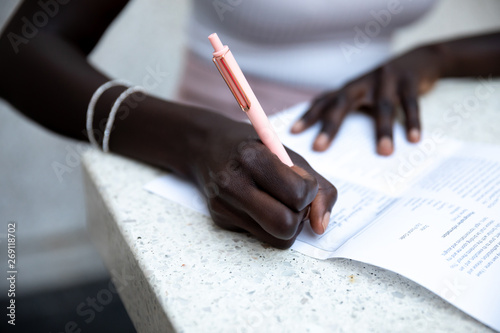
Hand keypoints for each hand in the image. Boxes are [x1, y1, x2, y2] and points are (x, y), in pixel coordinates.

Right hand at [190, 119, 336, 248]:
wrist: (205, 145)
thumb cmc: (254, 147)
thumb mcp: (289, 153)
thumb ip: (318, 187)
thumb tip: (321, 227)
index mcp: (253, 157)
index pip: (297, 194)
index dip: (309, 191)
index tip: (301, 180)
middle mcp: (233, 183)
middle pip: (285, 225)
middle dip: (299, 217)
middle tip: (294, 200)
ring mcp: (223, 204)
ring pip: (276, 239)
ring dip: (288, 225)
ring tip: (279, 203)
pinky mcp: (220, 219)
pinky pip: (261, 237)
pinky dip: (269, 225)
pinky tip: (260, 205)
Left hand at [291, 45, 444, 154]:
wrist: (419, 60)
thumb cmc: (385, 86)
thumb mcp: (365, 95)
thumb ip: (351, 113)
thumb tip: (333, 144)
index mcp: (349, 89)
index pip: (324, 102)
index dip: (308, 116)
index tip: (293, 132)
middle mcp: (363, 82)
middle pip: (343, 104)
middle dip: (330, 126)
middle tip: (318, 147)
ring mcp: (386, 80)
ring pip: (383, 107)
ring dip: (383, 130)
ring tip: (384, 152)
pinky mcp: (410, 81)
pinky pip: (411, 104)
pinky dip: (413, 122)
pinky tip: (414, 140)